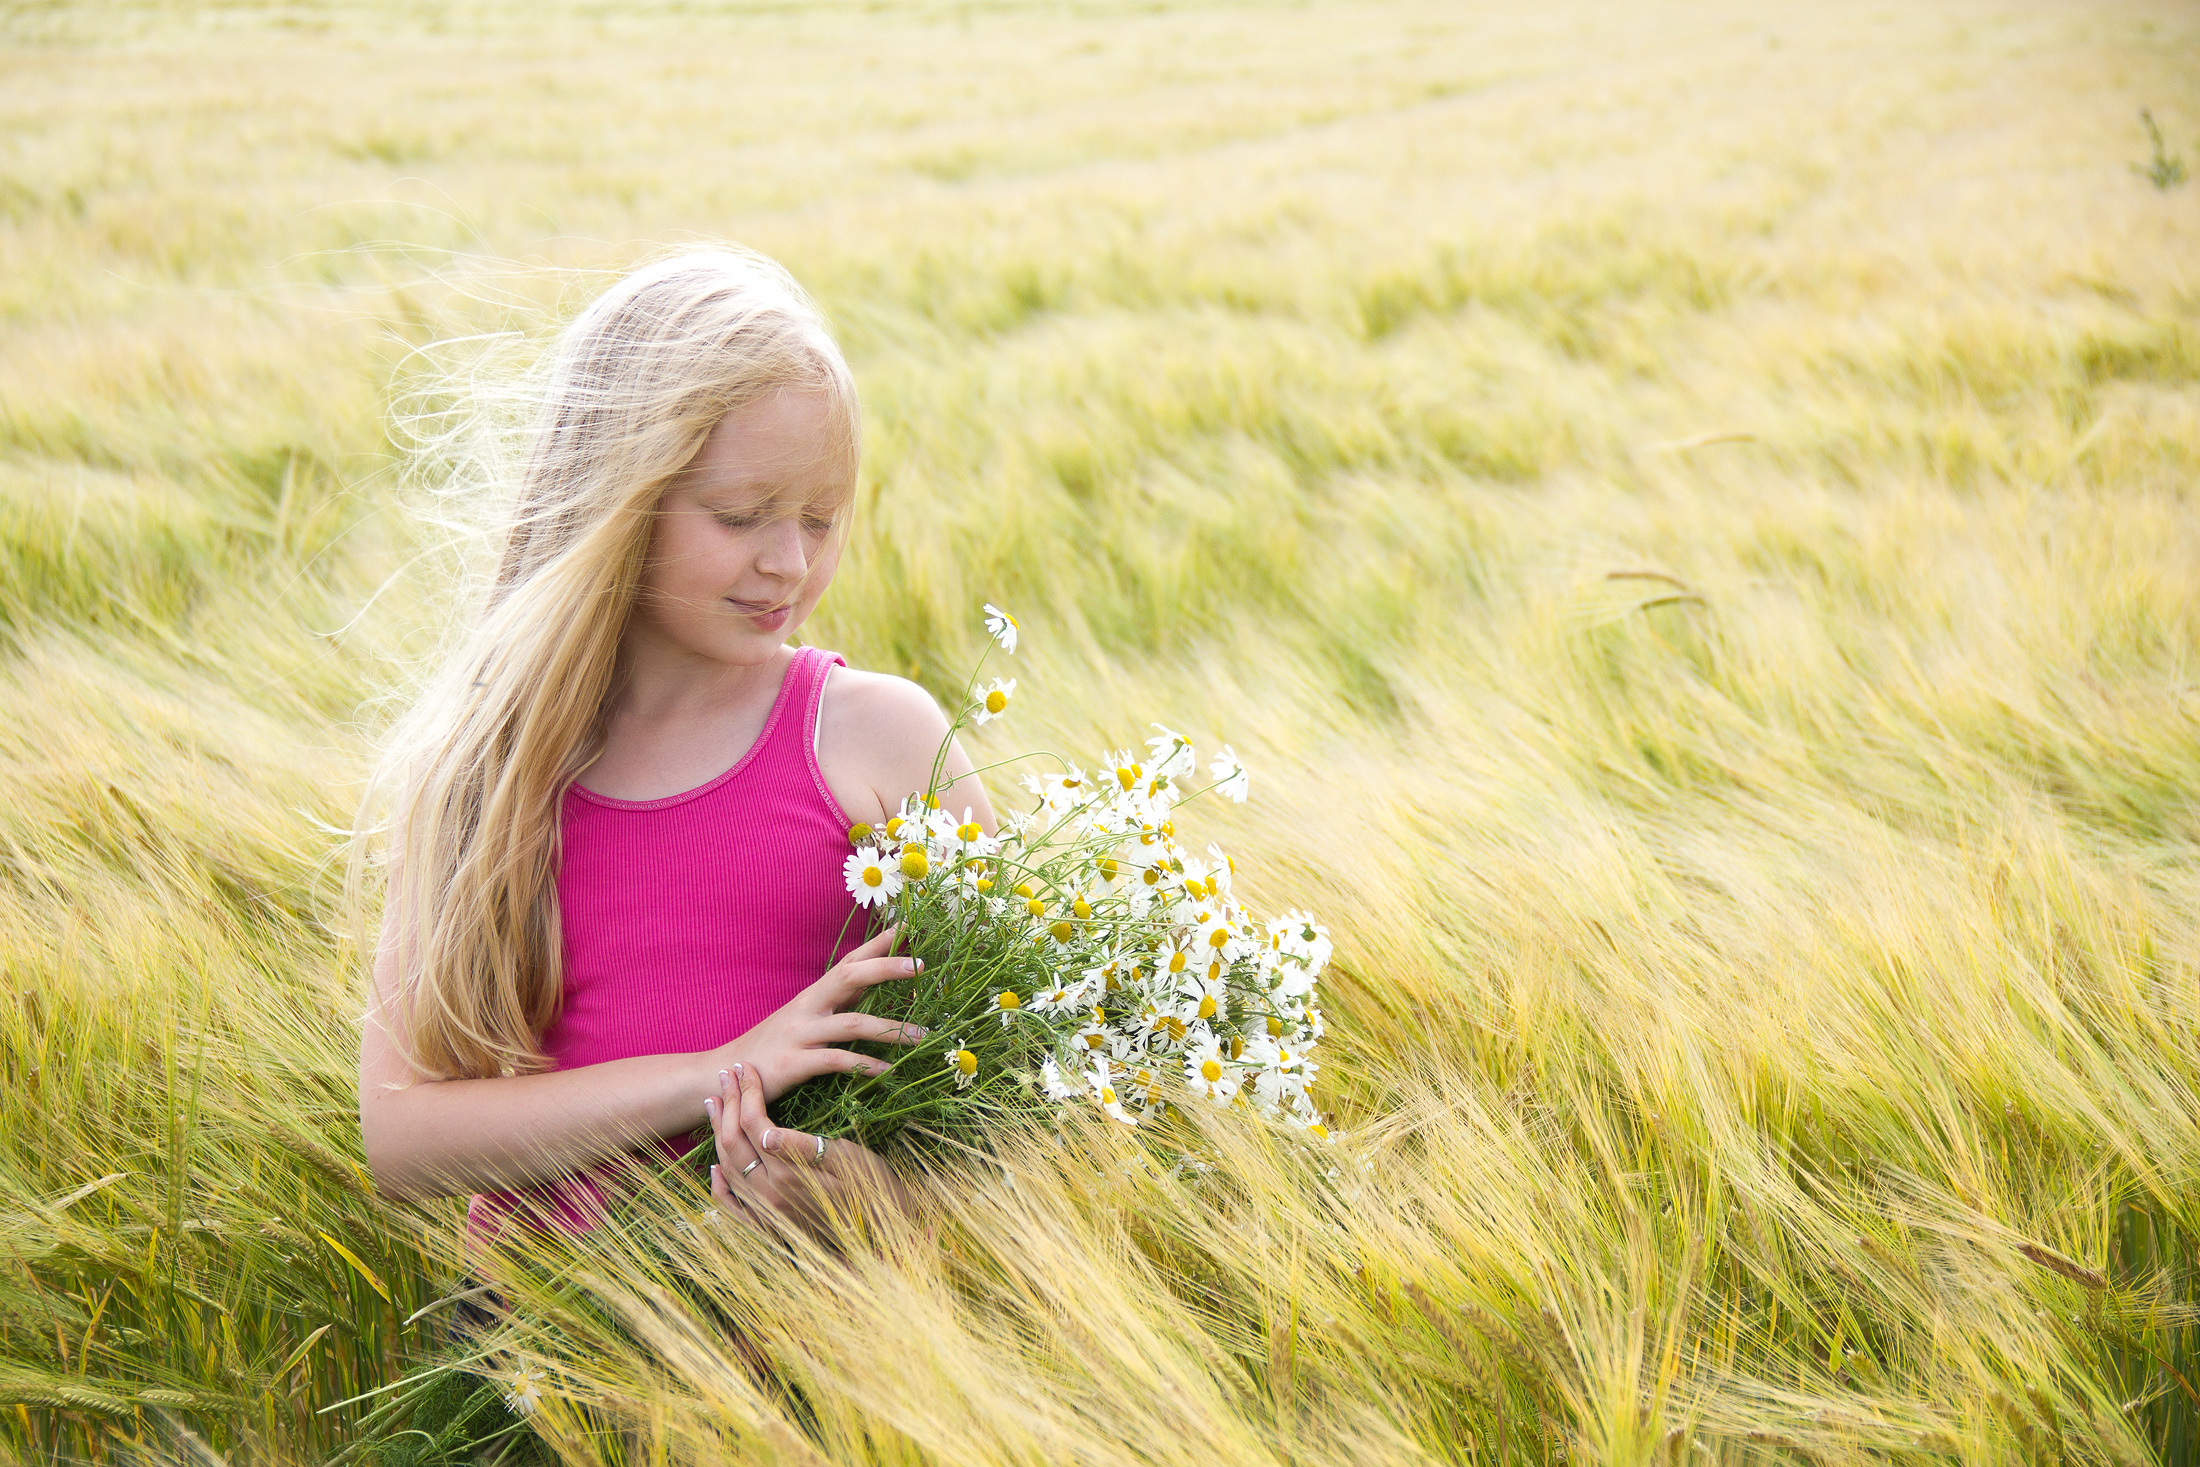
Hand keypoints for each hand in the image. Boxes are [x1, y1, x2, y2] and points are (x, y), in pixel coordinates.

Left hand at [703, 1061, 905, 1229]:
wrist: (882, 1234)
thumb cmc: (873, 1187)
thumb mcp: (846, 1159)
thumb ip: (800, 1148)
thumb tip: (764, 1133)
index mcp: (787, 1175)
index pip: (754, 1124)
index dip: (748, 1093)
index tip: (746, 1068)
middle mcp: (768, 1196)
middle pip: (733, 1143)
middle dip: (728, 1105)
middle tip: (726, 1075)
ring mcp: (765, 1214)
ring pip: (727, 1168)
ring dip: (718, 1134)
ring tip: (715, 1106)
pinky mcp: (768, 1227)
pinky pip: (732, 1207)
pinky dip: (719, 1186)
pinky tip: (714, 1168)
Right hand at [706, 927, 926, 1102]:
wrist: (723, 1075)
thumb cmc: (771, 1050)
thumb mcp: (803, 1022)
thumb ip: (835, 1007)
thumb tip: (870, 991)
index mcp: (812, 996)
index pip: (849, 962)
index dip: (877, 945)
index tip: (907, 927)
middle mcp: (807, 1008)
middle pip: (850, 977)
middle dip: (886, 968)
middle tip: (921, 965)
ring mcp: (799, 1034)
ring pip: (851, 1023)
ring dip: (890, 1029)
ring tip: (921, 1035)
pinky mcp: (793, 1064)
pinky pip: (836, 1061)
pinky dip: (865, 1065)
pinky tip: (887, 1071)